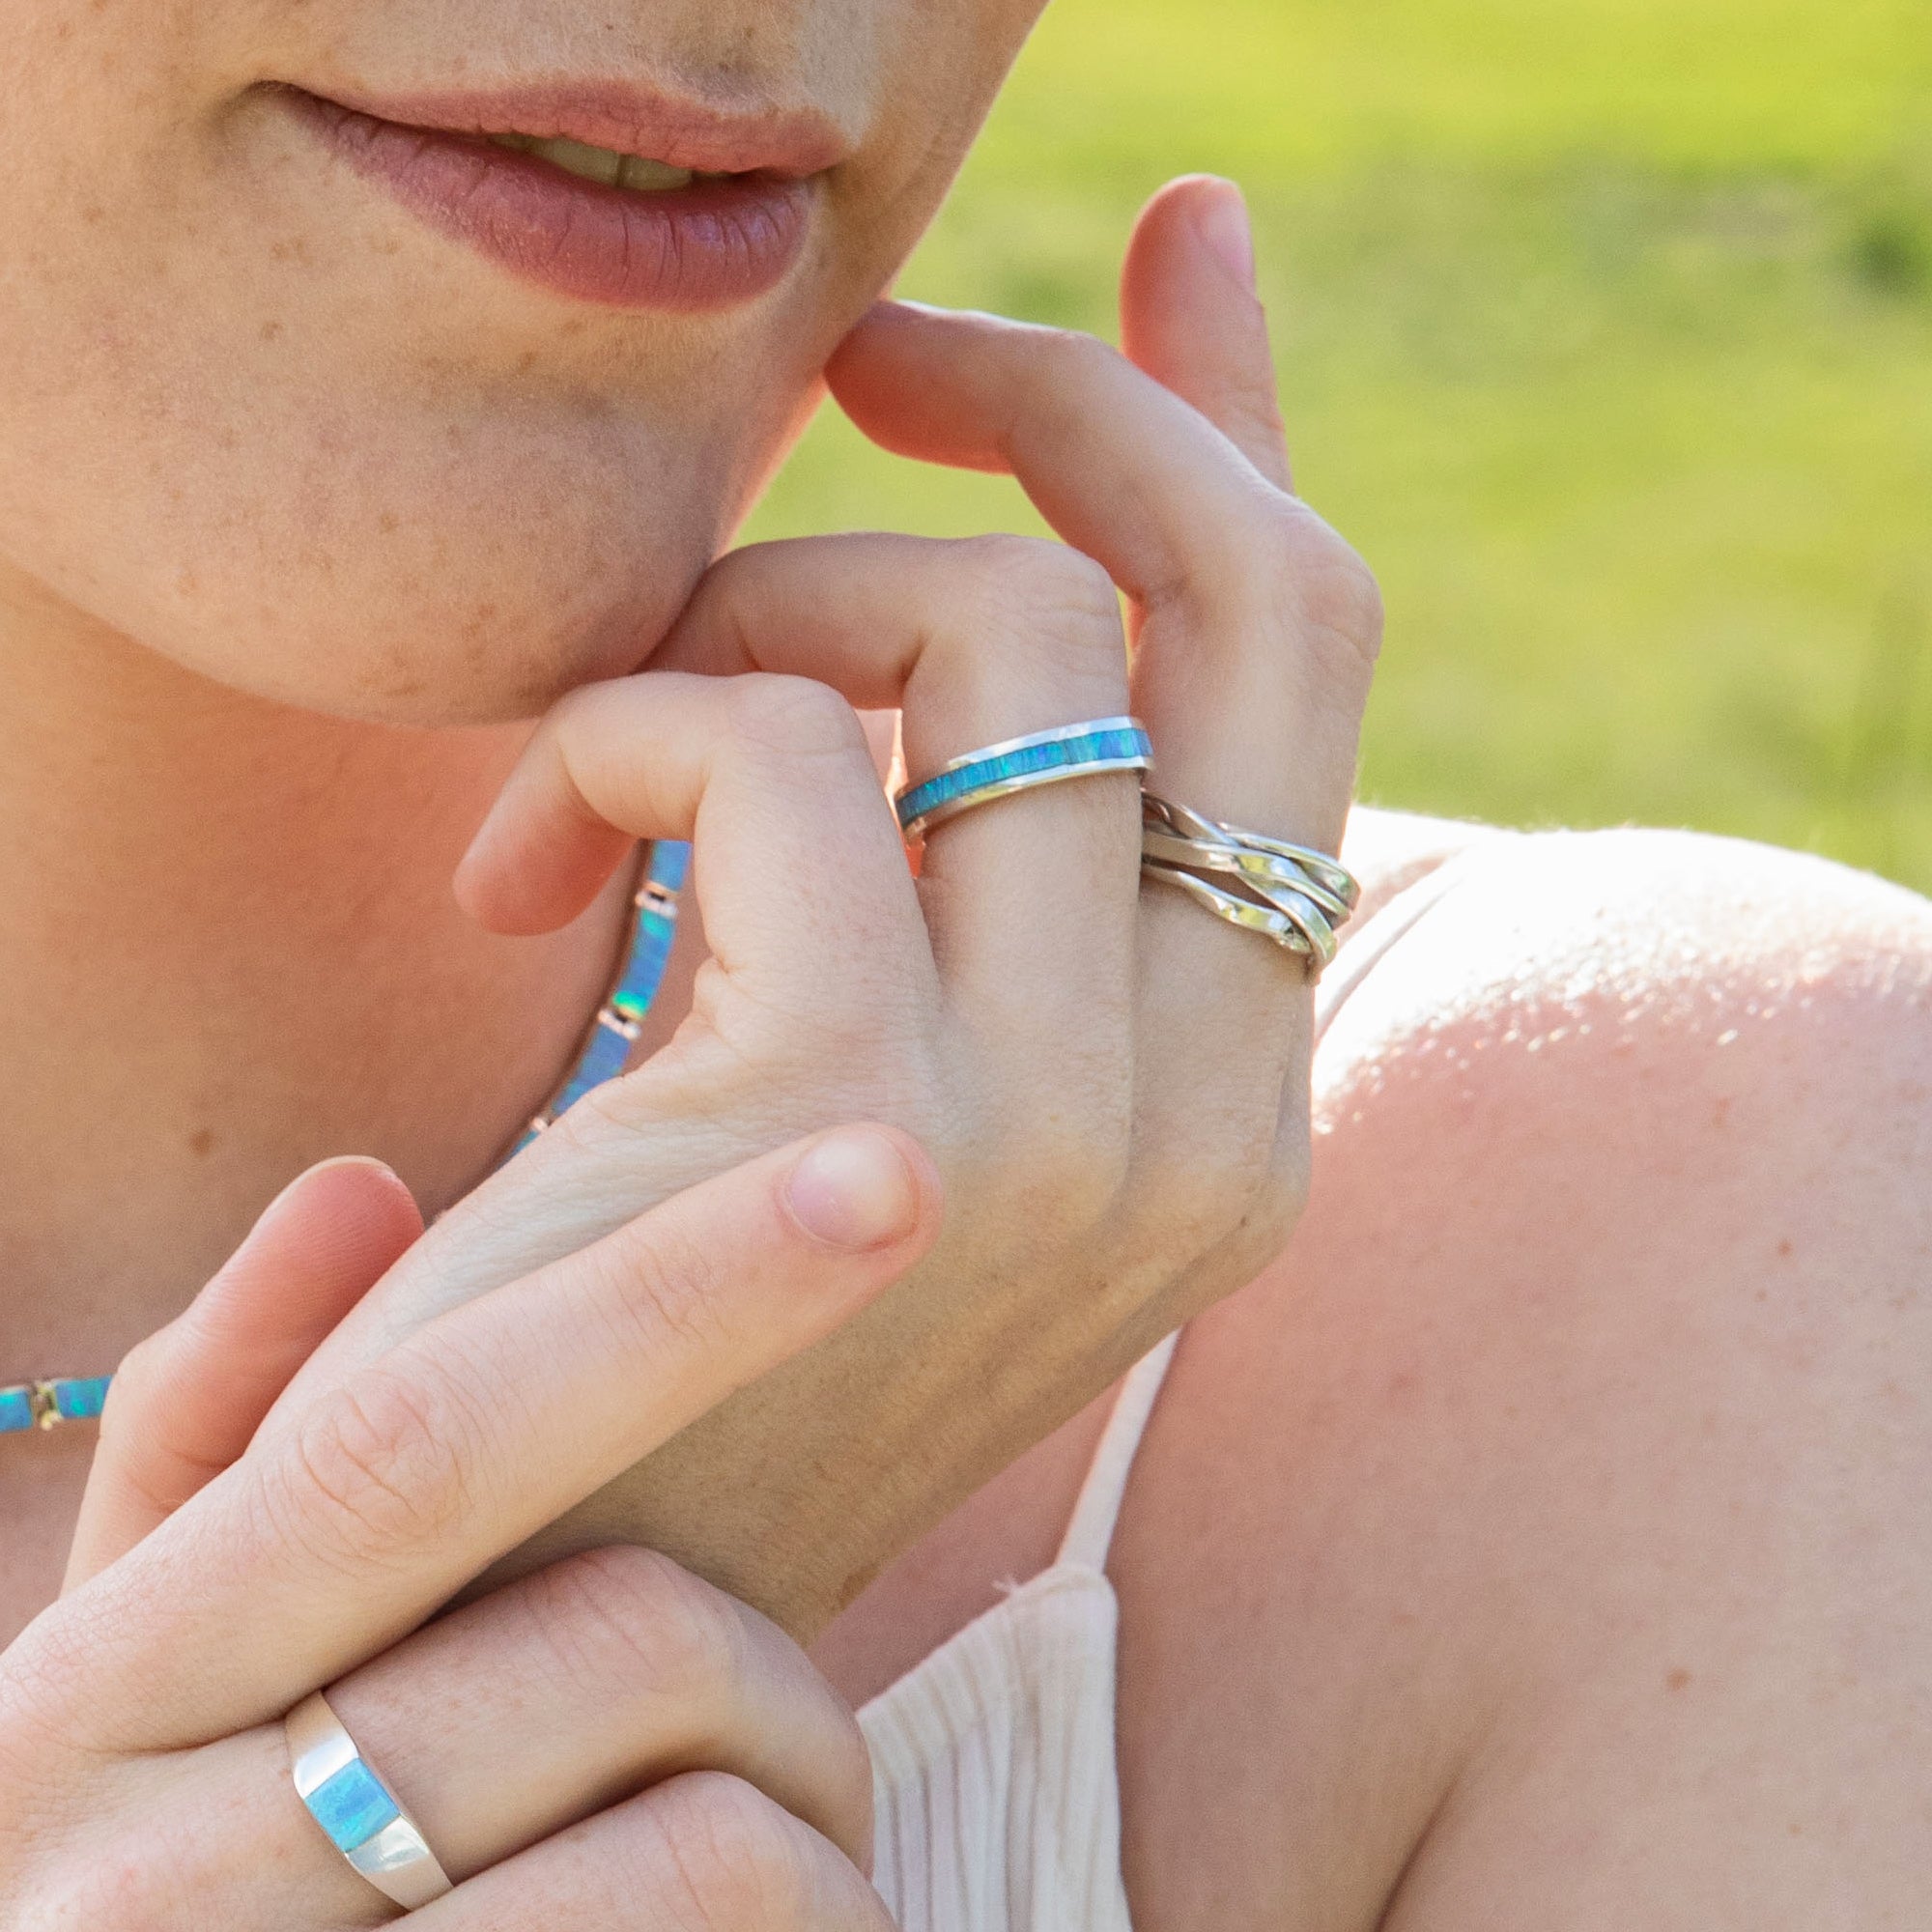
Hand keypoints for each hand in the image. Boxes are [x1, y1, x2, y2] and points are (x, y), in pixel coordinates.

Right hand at [6, 1131, 936, 1928]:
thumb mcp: (129, 1686)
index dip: (673, 1294)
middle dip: (780, 1671)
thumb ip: (223, 1431)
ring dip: (814, 1832)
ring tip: (783, 1867)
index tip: (883, 1177)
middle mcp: (143, 1888)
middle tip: (790, 1740)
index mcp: (88, 1707)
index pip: (413, 1446)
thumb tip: (363, 1181)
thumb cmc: (150, 1890)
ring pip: (707, 1842)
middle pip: (624, 1644)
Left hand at [259, 176, 1380, 1636]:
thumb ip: (996, 810)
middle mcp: (1216, 1109)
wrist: (544, 1610)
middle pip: (1245, 594)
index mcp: (1244, 1090)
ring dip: (765, 604)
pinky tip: (521, 881)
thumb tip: (1025, 549)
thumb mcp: (903, 1035)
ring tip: (620, 743)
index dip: (1243, 421)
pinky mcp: (857, 1115)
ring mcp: (1066, 1126)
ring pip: (997, 628)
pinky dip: (619, 734)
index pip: (1311, 670)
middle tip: (871, 353)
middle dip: (1062, 399)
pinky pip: (767, 750)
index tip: (1175, 241)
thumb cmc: (703, 1303)